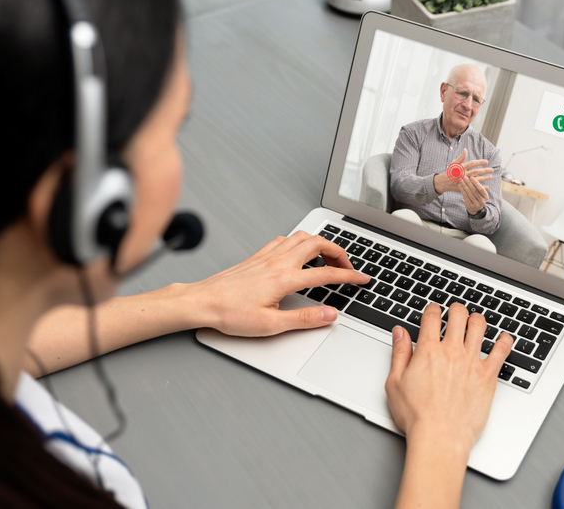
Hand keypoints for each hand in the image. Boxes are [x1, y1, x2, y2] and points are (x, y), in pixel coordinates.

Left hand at [189, 231, 369, 336]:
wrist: (201, 302)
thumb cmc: (229, 314)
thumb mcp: (271, 325)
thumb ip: (304, 320)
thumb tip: (330, 315)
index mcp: (284, 279)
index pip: (327, 273)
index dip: (349, 276)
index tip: (362, 279)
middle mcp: (277, 262)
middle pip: (318, 243)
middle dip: (339, 252)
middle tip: (347, 267)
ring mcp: (267, 256)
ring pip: (302, 237)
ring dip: (321, 243)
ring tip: (328, 258)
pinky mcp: (257, 256)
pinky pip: (284, 239)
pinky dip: (299, 242)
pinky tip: (298, 254)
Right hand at [385, 303, 512, 453]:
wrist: (440, 437)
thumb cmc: (417, 416)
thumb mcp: (395, 383)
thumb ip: (399, 353)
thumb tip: (399, 333)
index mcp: (428, 351)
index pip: (432, 317)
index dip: (432, 309)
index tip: (433, 311)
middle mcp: (452, 352)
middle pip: (458, 315)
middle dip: (456, 309)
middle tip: (455, 311)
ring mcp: (472, 362)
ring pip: (479, 326)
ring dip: (476, 319)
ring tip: (474, 321)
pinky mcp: (488, 376)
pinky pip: (501, 351)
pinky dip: (504, 341)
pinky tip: (504, 338)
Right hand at [432, 148, 493, 194]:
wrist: (443, 182)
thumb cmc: (450, 171)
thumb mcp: (454, 163)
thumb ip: (461, 157)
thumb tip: (465, 149)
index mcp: (461, 168)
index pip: (472, 163)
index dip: (480, 162)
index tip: (487, 161)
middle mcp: (463, 174)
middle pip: (476, 172)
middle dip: (485, 170)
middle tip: (492, 170)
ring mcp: (464, 182)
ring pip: (476, 180)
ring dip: (484, 178)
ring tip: (490, 176)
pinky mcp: (464, 188)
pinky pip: (474, 188)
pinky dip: (481, 187)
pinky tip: (487, 186)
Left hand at [459, 175, 489, 215]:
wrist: (475, 209)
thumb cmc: (477, 197)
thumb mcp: (480, 193)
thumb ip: (479, 186)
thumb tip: (476, 175)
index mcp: (486, 196)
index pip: (481, 189)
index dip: (476, 183)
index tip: (471, 177)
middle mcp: (482, 201)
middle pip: (474, 190)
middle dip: (469, 183)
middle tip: (464, 177)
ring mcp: (476, 204)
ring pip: (469, 193)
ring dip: (464, 186)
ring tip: (461, 180)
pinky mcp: (470, 206)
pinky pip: (465, 196)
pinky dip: (462, 190)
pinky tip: (459, 185)